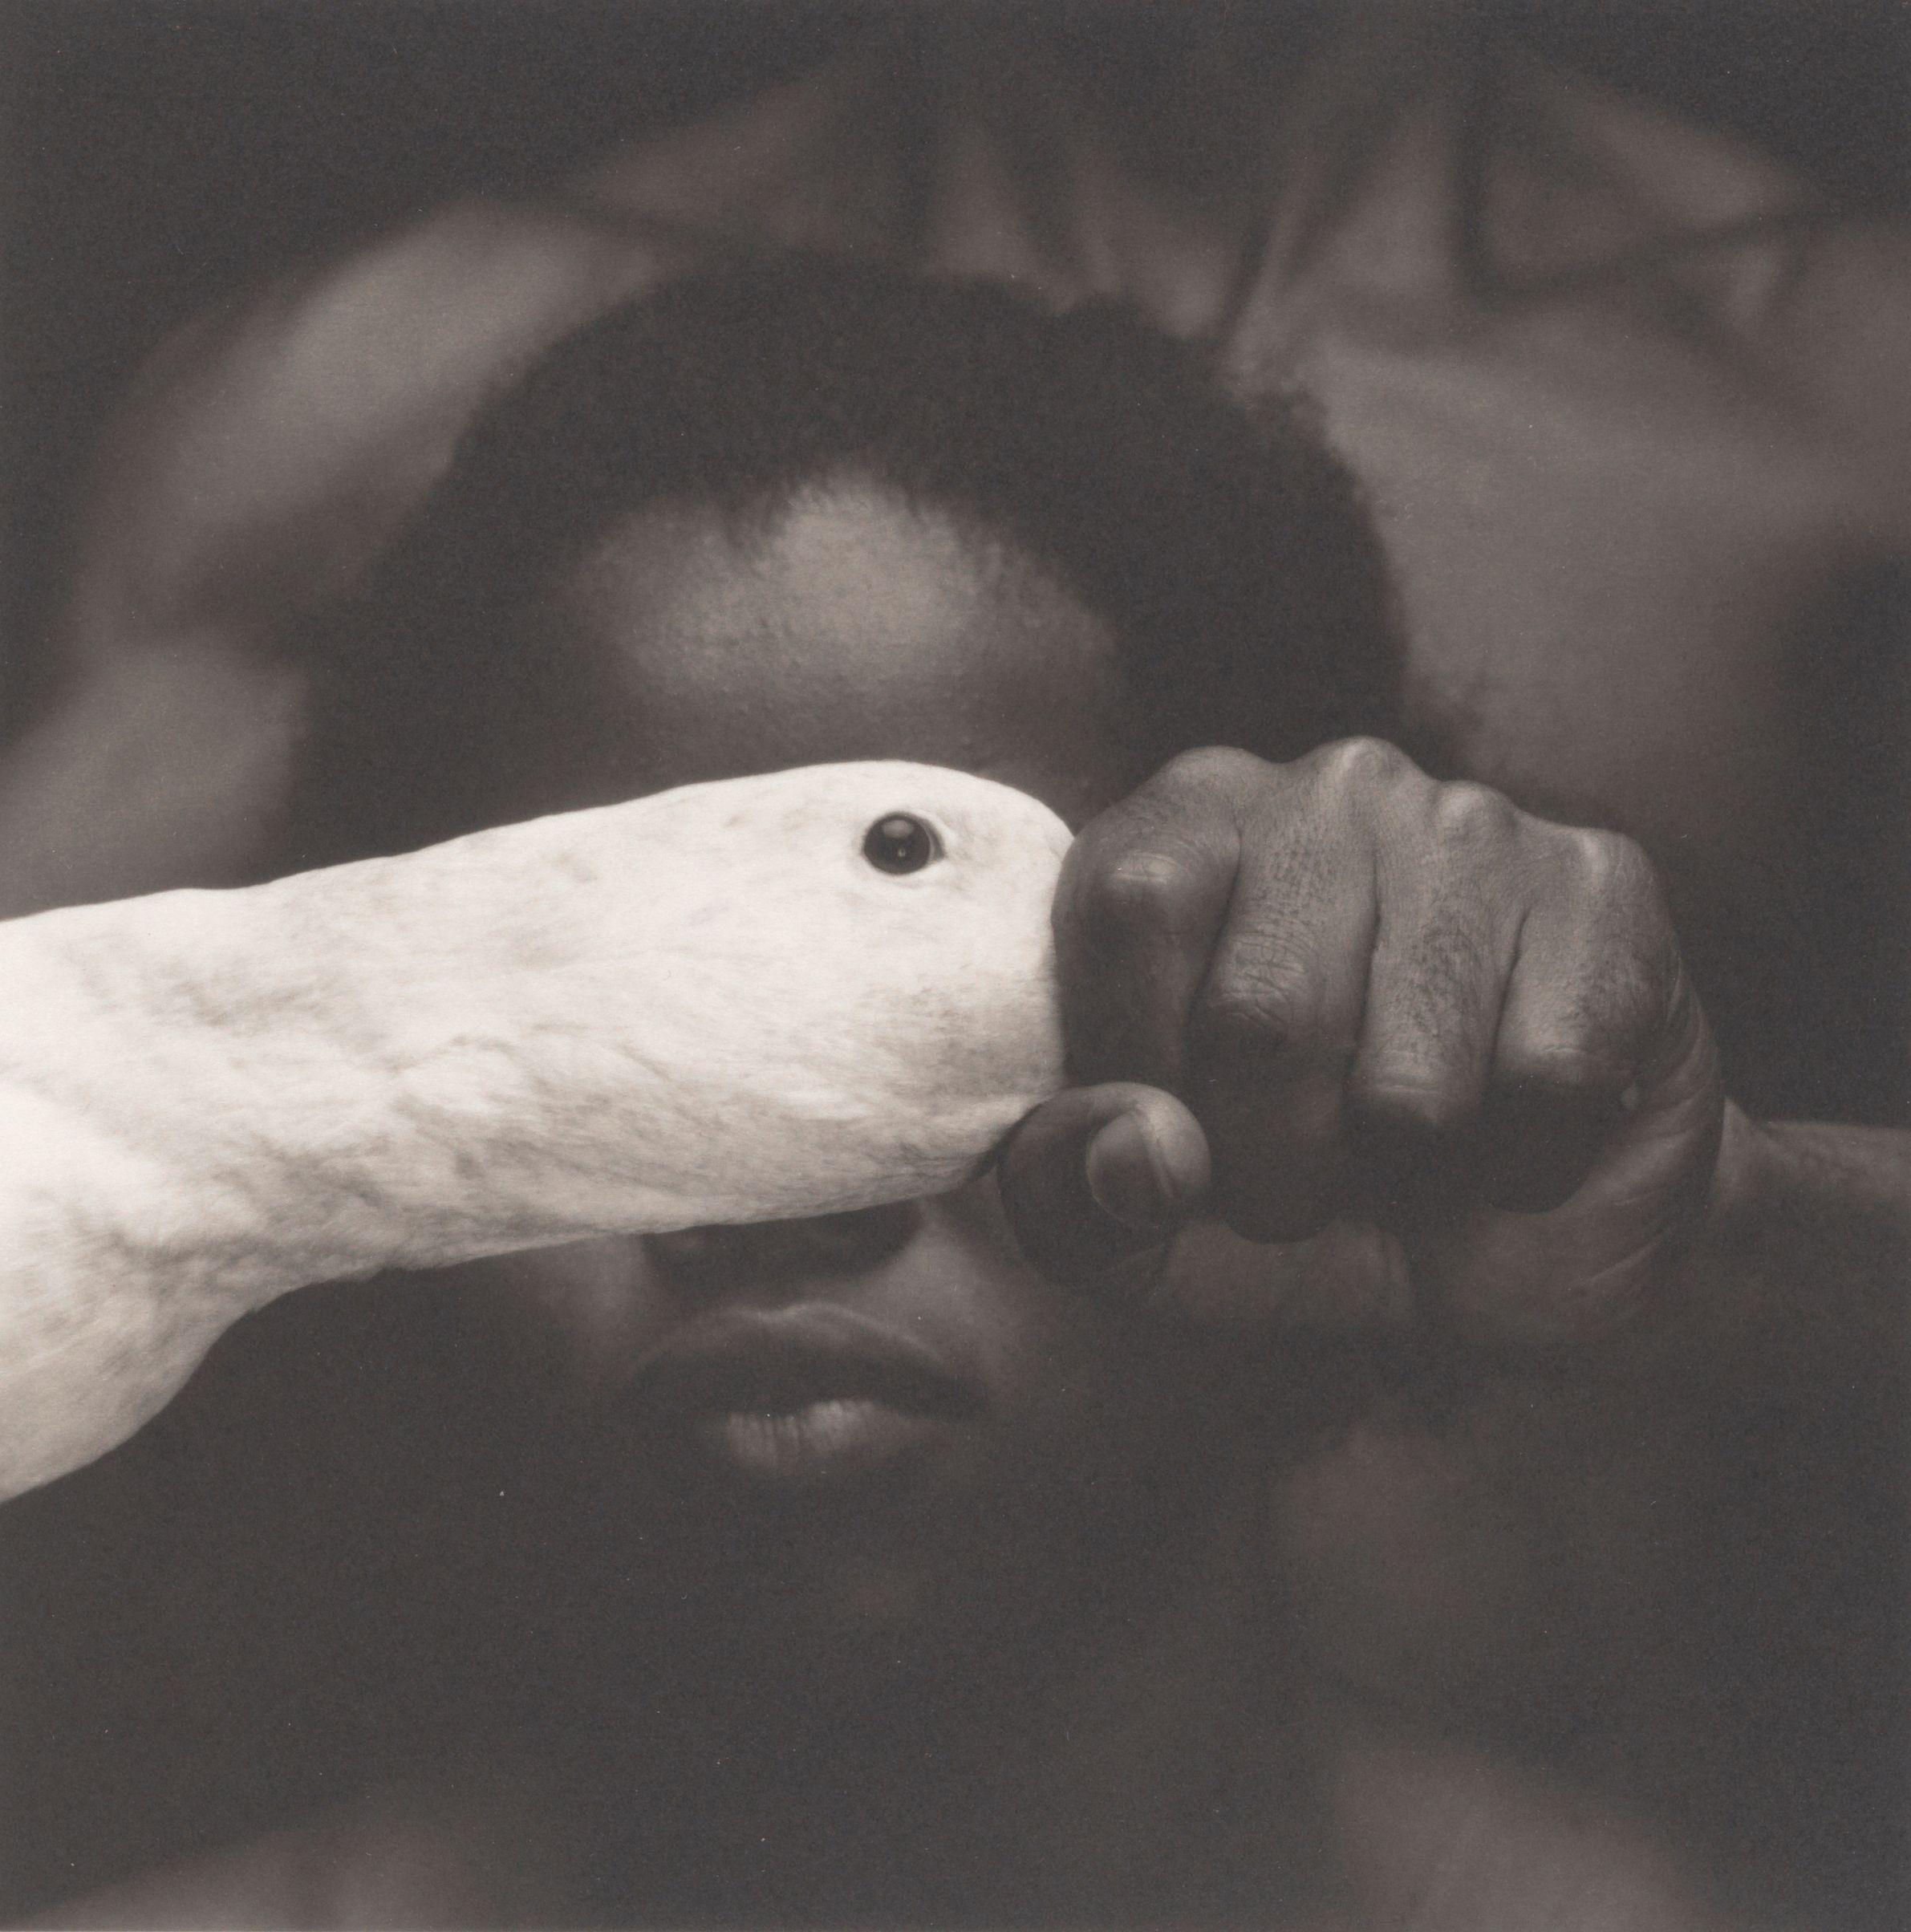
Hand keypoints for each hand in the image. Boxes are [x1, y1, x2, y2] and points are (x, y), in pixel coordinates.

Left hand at [999, 741, 1725, 1346]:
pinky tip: (1514, 1125)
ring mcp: (1472, 826)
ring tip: (1413, 1142)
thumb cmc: (1309, 1195)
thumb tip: (1141, 1151)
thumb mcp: (1151, 1228)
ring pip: (1409, 1077)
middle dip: (1275, 1163)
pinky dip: (1522, 1160)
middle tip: (1306, 1177)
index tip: (1181, 1134)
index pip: (1130, 906)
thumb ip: (1076, 1193)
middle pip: (1260, 1012)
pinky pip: (1547, 1078)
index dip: (1145, 1064)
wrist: (1523, 1240)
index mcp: (1185, 824)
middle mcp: (1327, 791)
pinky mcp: (1601, 887)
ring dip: (1405, 1170)